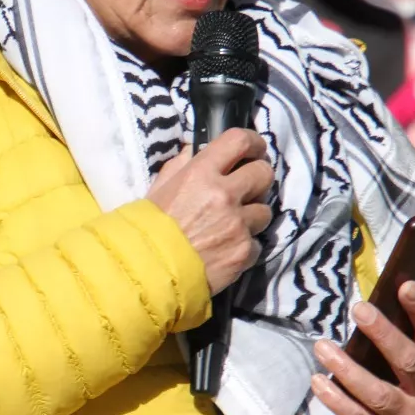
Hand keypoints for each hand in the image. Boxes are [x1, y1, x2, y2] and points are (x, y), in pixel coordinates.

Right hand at [147, 128, 273, 294]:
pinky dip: (246, 246)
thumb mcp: (158, 189)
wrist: (149, 273)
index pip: (239, 140)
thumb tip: (197, 150)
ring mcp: (237, 224)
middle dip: (258, 180)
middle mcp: (224, 194)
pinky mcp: (245, 252)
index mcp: (200, 173)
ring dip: (253, 216)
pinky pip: (257, 243)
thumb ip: (181, 165)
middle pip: (263, 173)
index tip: (254, 149)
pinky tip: (227, 250)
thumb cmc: (149, 228)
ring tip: (232, 226)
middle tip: (247, 189)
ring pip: (265, 211)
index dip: (252, 142)